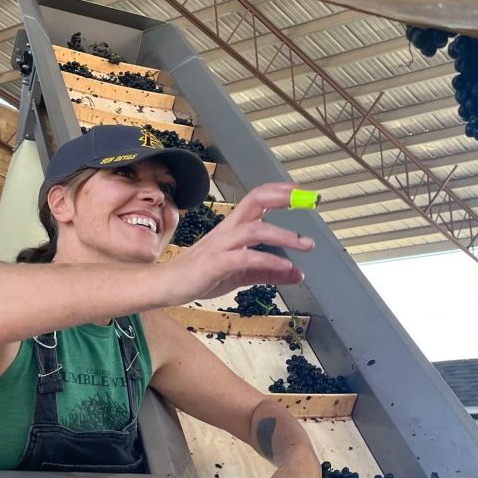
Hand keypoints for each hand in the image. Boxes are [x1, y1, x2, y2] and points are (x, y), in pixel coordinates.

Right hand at [164, 183, 314, 302]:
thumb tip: (298, 274)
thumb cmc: (203, 274)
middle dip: (283, 196)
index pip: (258, 198)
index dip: (281, 191)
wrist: (168, 286)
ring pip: (255, 229)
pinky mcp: (216, 263)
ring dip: (284, 235)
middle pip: (256, 200)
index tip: (304, 191)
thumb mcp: (243, 273)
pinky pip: (245, 257)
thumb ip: (270, 271)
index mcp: (234, 226)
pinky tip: (286, 266)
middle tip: (310, 200)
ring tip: (306, 244)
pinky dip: (268, 260)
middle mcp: (229, 229)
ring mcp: (221, 244)